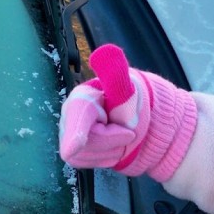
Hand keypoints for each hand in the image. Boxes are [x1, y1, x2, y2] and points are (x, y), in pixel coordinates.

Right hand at [58, 44, 196, 180]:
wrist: (143, 126)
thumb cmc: (136, 105)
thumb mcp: (129, 90)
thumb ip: (116, 74)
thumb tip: (107, 50)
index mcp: (81, 99)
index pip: (75, 119)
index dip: (78, 133)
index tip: (85, 142)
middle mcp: (70, 117)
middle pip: (82, 145)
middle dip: (110, 142)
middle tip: (126, 131)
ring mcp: (71, 136)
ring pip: (84, 157)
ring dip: (110, 151)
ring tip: (119, 136)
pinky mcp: (77, 152)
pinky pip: (87, 164)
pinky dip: (106, 158)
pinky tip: (113, 146)